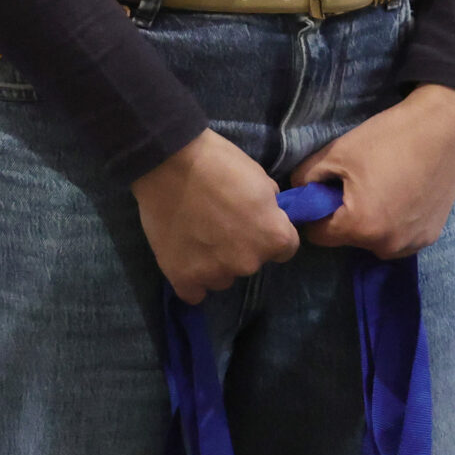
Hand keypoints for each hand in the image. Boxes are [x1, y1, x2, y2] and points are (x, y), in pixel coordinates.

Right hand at [132, 129, 300, 302]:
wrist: (169, 162)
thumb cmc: (218, 162)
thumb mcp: (258, 175)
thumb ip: (268, 206)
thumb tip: (266, 214)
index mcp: (273, 237)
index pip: (285, 248)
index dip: (269, 231)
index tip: (253, 221)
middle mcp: (249, 262)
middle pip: (251, 262)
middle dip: (241, 246)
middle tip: (220, 222)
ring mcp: (216, 273)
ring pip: (222, 277)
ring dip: (215, 262)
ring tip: (196, 236)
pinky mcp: (184, 279)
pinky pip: (194, 292)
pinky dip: (191, 278)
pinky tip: (184, 257)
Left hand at [290, 84, 454, 262]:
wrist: (444, 127)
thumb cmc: (389, 137)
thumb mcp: (337, 151)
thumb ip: (307, 176)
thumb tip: (298, 190)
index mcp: (360, 227)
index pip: (318, 234)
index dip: (315, 210)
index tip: (326, 189)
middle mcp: (386, 246)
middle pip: (348, 237)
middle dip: (345, 214)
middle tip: (358, 180)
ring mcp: (412, 244)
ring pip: (374, 238)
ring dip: (371, 220)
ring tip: (383, 184)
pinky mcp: (430, 236)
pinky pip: (398, 235)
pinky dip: (395, 220)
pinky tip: (403, 191)